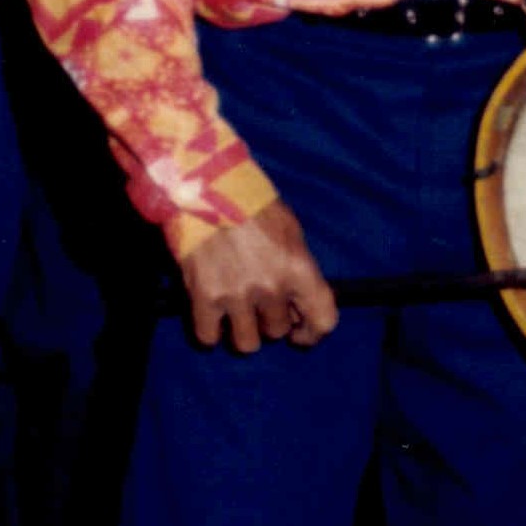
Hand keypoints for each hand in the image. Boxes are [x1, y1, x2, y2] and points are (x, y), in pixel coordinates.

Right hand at [180, 202, 339, 352]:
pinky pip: (208, 337)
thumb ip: (298, 269)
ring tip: (235, 312)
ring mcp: (236, 294)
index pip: (323, 321)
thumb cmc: (250, 202)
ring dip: (243, 331)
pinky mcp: (203, 297)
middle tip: (258, 302)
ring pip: (247, 344)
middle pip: (278, 331)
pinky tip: (211, 314)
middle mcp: (270, 286)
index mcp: (298, 267)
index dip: (312, 333)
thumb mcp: (289, 230)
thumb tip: (299, 303)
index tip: (300, 332)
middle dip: (270, 320)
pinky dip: (210, 331)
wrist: (204, 182)